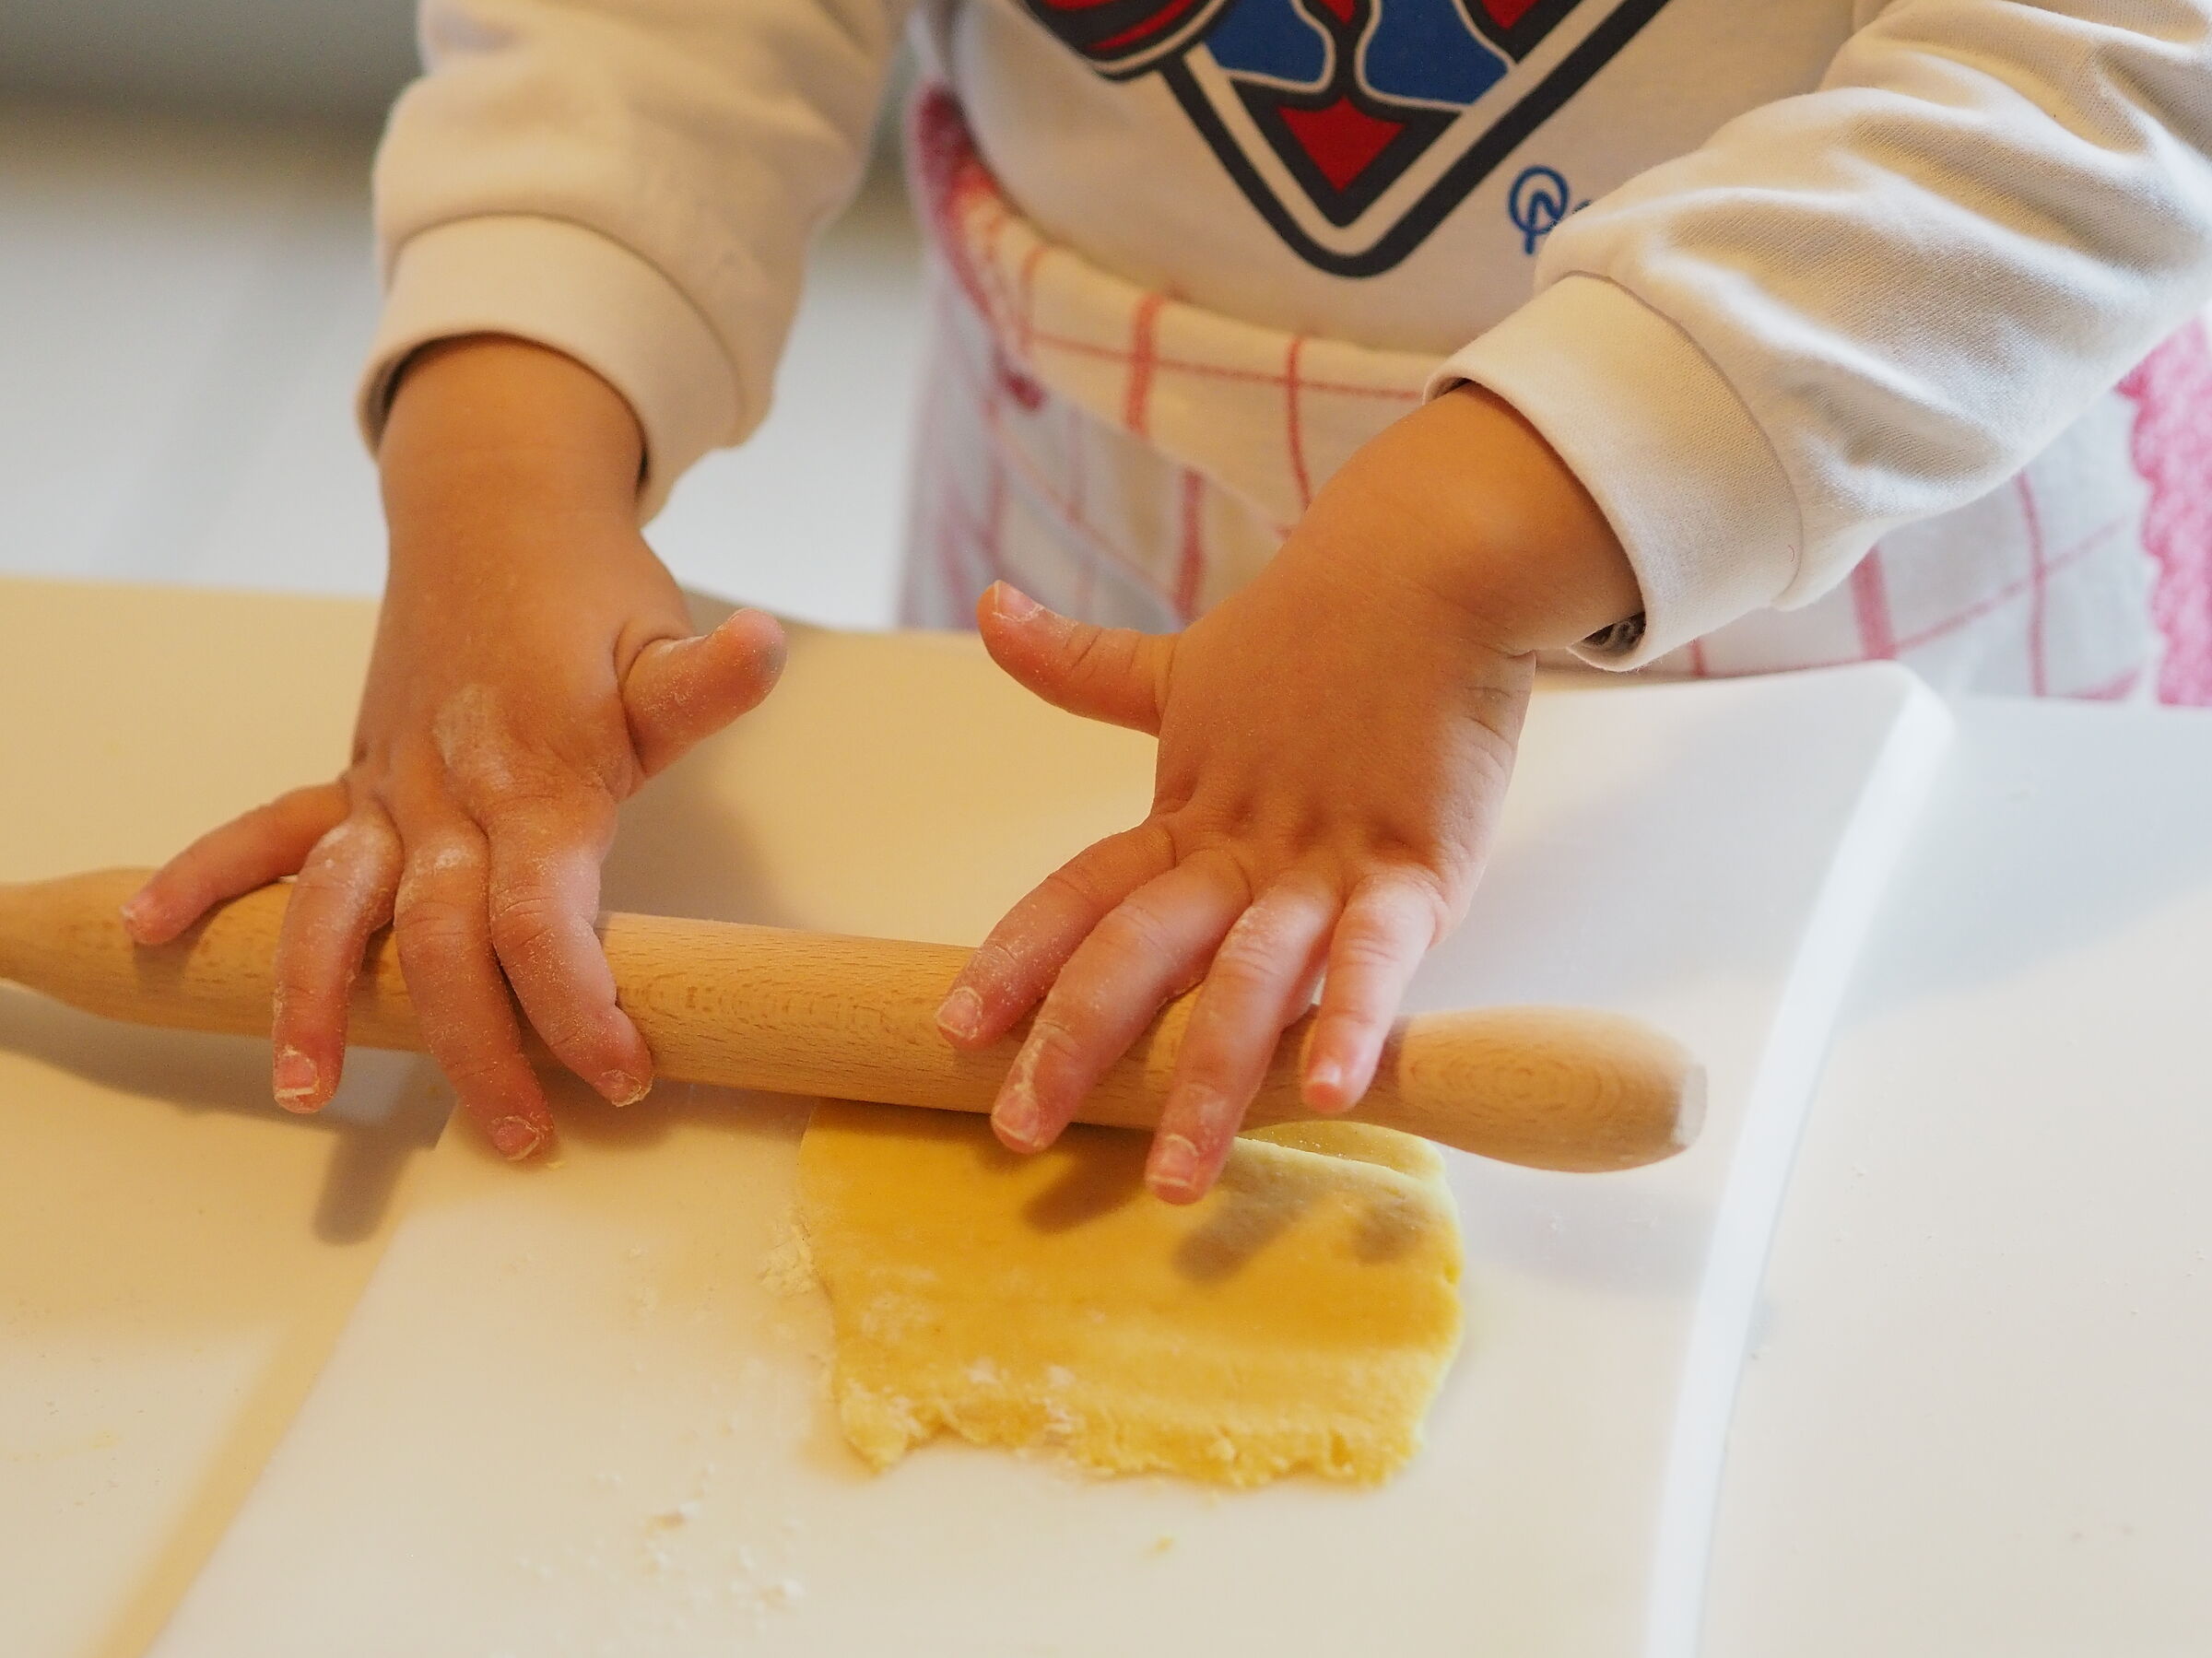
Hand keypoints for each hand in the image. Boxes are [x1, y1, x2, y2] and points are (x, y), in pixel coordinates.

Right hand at [121, 338, 784, 1157]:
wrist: (494, 506)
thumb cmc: (590, 588)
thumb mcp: (661, 637)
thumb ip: (706, 678)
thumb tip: (766, 649)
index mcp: (539, 774)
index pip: (541, 918)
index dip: (577, 1005)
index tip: (624, 1074)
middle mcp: (450, 791)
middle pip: (442, 942)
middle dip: (473, 1049)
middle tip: (516, 1138)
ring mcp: (389, 785)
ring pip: (335, 905)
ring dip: (313, 997)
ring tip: (305, 1087)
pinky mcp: (354, 775)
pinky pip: (267, 832)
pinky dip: (206, 879)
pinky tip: (154, 936)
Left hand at [935, 385, 1637, 1200]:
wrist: (1427, 565)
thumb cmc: (1306, 628)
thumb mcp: (1184, 665)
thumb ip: (1083, 666)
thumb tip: (990, 611)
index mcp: (1180, 811)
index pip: (1078, 894)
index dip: (1013, 960)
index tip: (954, 1030)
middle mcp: (1238, 846)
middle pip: (1140, 949)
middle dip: (1076, 1042)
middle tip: (1018, 1130)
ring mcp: (1324, 859)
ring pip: (1249, 975)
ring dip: (1210, 1076)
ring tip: (1174, 1176)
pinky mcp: (1416, 866)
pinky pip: (1379, 951)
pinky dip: (1355, 1016)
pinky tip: (1332, 1089)